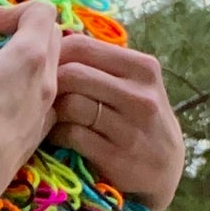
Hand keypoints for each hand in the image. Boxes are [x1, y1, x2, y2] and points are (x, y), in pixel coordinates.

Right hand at [0, 0, 62, 210]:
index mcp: (32, 53)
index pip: (40, 10)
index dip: (10, 9)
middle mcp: (49, 79)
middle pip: (52, 36)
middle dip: (22, 30)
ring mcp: (49, 109)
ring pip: (50, 70)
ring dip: (26, 62)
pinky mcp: (41, 134)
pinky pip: (44, 98)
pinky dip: (28, 89)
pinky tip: (3, 103)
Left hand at [49, 34, 184, 210]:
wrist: (165, 169)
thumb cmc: (141, 120)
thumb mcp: (137, 85)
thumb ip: (104, 65)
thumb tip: (56, 40)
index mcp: (143, 68)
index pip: (84, 46)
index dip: (55, 55)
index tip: (48, 68)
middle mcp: (140, 95)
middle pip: (73, 74)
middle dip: (51, 84)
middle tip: (44, 95)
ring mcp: (129, 127)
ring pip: (71, 105)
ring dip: (53, 112)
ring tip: (51, 116)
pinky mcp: (116, 156)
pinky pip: (72, 135)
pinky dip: (57, 135)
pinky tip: (57, 136)